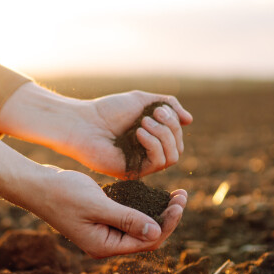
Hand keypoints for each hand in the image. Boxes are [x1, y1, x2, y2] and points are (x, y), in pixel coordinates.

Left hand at [0, 84, 192, 178]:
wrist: (83, 122)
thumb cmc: (108, 110)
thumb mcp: (143, 100)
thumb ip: (168, 105)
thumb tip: (189, 120)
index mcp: (151, 139)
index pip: (177, 137)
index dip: (174, 123)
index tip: (158, 109)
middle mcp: (148, 154)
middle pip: (178, 148)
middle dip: (170, 128)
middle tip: (153, 114)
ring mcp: (141, 165)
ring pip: (172, 157)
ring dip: (163, 136)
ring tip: (143, 123)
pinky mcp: (133, 172)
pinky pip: (158, 163)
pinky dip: (154, 145)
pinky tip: (139, 133)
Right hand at [0, 120, 186, 257]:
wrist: (35, 185)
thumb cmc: (62, 194)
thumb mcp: (97, 205)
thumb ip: (127, 219)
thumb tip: (157, 231)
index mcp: (105, 246)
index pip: (147, 241)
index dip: (167, 224)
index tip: (179, 203)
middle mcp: (106, 243)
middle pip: (147, 236)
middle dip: (167, 218)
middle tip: (182, 195)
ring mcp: (103, 232)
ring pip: (139, 226)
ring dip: (158, 212)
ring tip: (175, 194)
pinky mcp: (101, 219)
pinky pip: (128, 217)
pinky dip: (143, 207)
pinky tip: (153, 194)